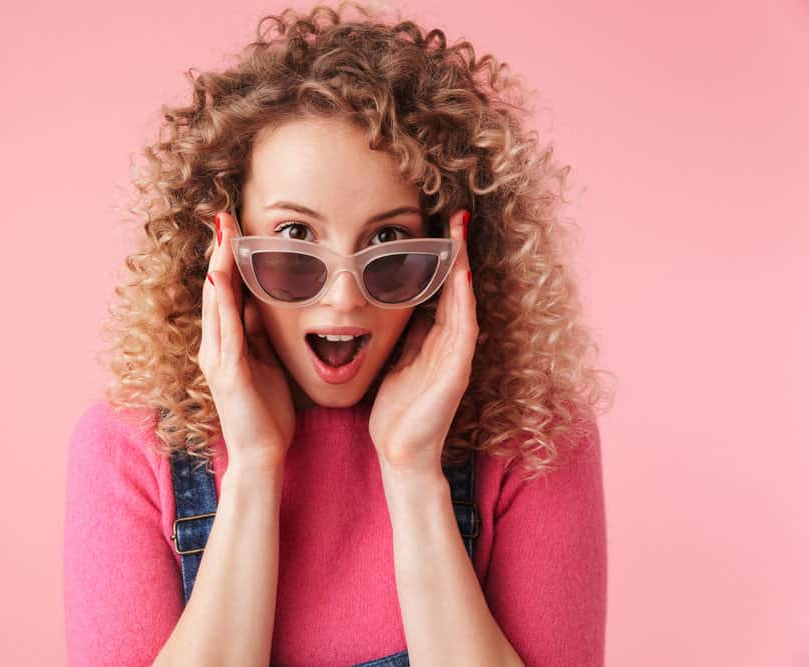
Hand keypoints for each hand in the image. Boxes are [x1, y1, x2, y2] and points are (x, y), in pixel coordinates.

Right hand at [199, 209, 294, 469]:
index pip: (224, 291)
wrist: (261, 454)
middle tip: (222, 216)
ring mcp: (217, 358)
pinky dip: (222, 302)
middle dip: (218, 252)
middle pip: (215, 289)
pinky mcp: (228, 372)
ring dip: (218, 266)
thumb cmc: (266, 411)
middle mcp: (214, 346)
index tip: (231, 227)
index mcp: (225, 343)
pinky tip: (220, 277)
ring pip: (216, 303)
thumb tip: (261, 302)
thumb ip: (258, 333)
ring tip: (221, 235)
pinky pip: (225, 329)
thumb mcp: (265, 362)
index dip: (226, 258)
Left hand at [368, 208, 479, 473]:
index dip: (442, 259)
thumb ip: (405, 339)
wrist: (400, 455)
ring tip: (461, 233)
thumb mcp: (396, 364)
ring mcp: (456, 357)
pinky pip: (464, 330)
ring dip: (464, 267)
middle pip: (458, 289)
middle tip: (457, 215)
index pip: (442, 291)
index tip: (438, 226)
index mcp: (434, 342)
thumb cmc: (396, 415)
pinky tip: (462, 277)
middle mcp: (450, 345)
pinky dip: (464, 302)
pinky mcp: (457, 373)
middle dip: (458, 252)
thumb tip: (399, 309)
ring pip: (464, 302)